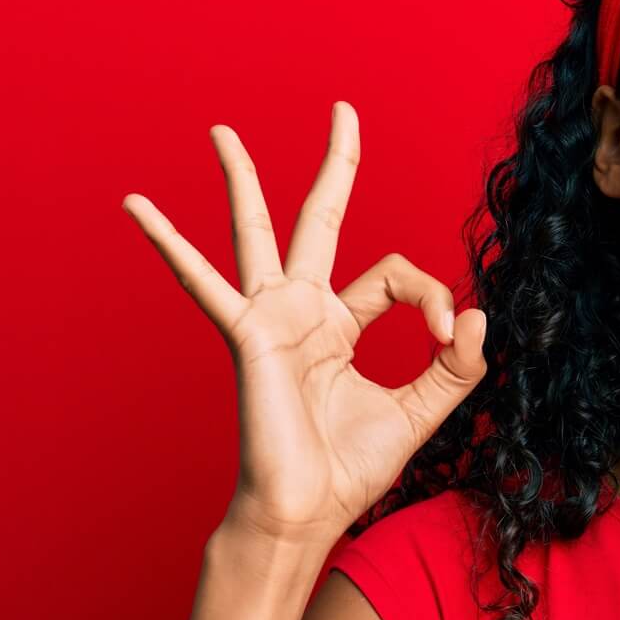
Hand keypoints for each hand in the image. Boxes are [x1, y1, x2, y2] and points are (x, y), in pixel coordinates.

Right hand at [122, 101, 486, 544]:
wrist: (306, 512)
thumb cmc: (350, 470)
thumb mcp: (423, 411)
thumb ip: (457, 366)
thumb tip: (482, 314)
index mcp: (339, 325)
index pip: (396, 277)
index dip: (434, 298)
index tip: (452, 339)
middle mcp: (302, 312)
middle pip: (320, 219)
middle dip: (335, 164)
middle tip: (343, 108)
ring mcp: (270, 319)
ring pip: (257, 232)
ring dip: (241, 179)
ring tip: (222, 131)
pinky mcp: (248, 336)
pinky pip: (203, 282)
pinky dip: (170, 244)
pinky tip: (137, 207)